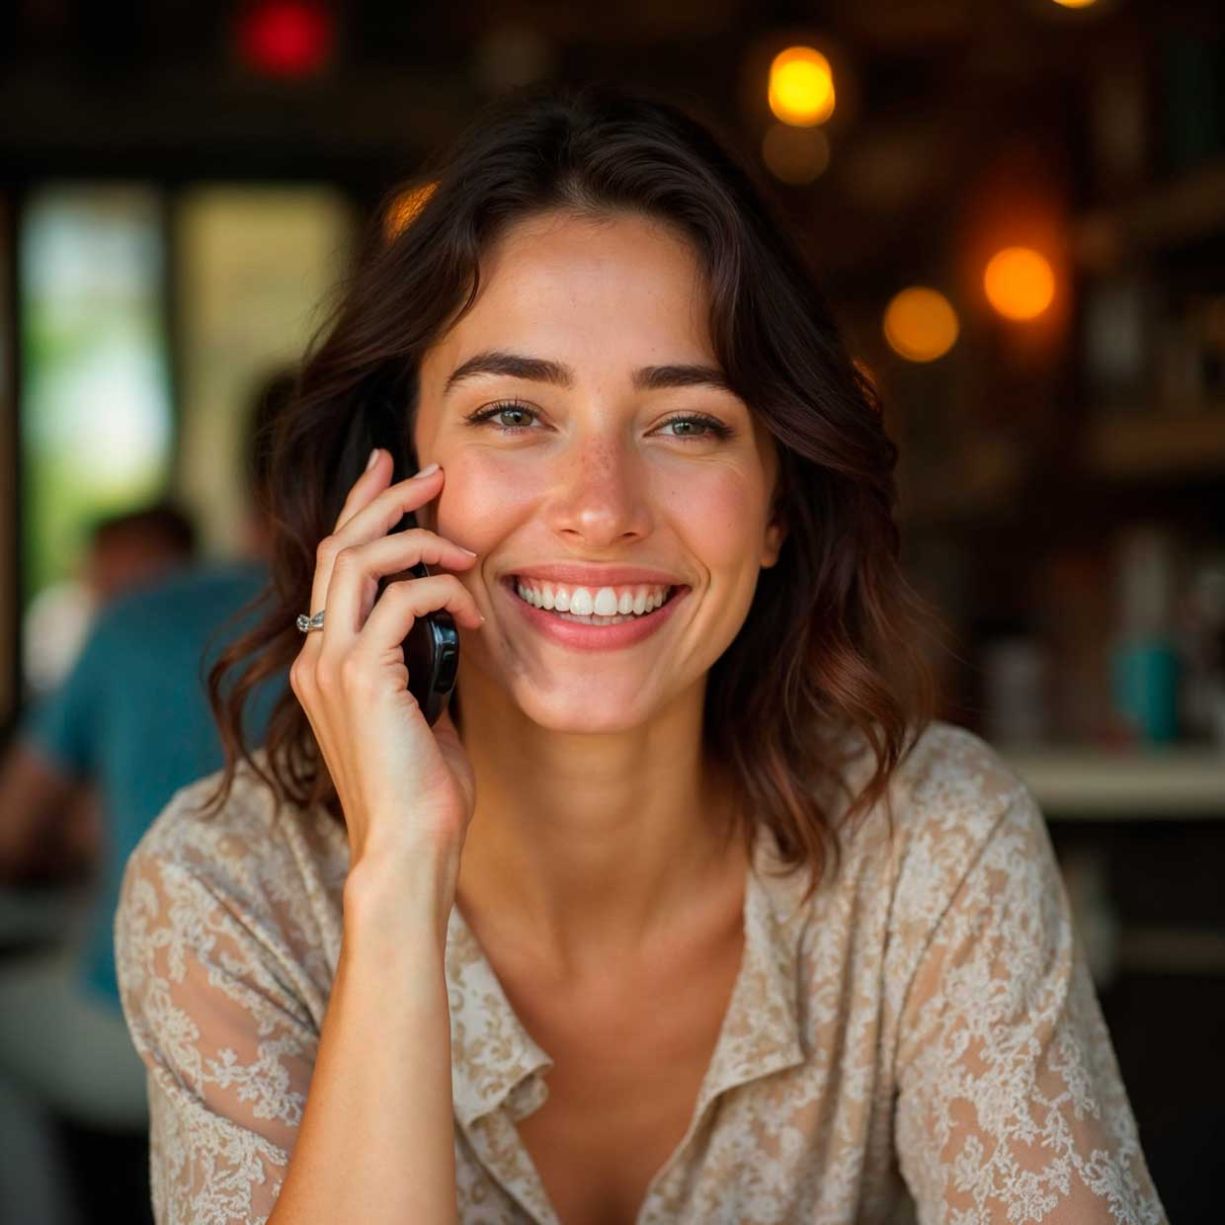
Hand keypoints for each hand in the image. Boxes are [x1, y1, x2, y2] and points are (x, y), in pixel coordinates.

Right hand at [289, 450, 483, 870]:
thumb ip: (422, 658)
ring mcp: (332, 663)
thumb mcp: (422, 707)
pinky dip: (443, 592)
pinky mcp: (362, 677)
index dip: (360, 508)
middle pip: (338, 544)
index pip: (333, 564)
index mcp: (324, 659)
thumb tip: (454, 617)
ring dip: (417, 536)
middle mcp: (316, 654)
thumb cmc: (424, 788)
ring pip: (359, 559)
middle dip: (385, 497)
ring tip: (464, 544)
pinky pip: (401, 601)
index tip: (390, 470)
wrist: (410, 848)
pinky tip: (476, 612)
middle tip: (434, 472)